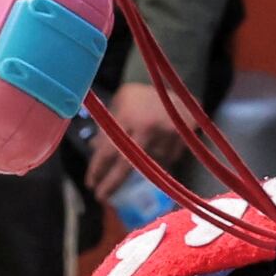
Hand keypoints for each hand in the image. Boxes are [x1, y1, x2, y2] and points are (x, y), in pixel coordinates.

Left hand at [77, 79, 172, 201]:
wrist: (174, 78)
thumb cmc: (140, 94)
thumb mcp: (120, 103)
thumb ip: (109, 125)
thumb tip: (95, 149)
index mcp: (128, 116)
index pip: (109, 150)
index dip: (98, 170)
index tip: (90, 185)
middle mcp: (148, 127)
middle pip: (128, 165)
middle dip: (112, 183)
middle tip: (102, 197)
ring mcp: (169, 133)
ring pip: (151, 163)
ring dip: (142, 164)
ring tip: (140, 154)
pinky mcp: (185, 136)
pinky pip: (170, 158)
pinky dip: (161, 157)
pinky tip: (158, 146)